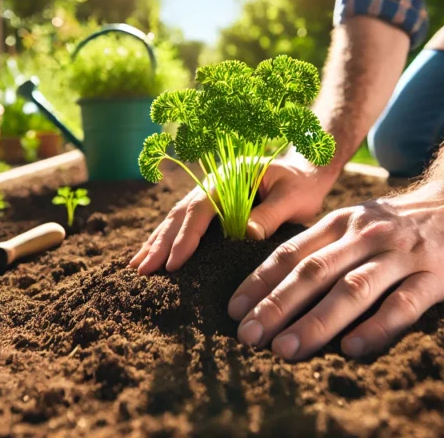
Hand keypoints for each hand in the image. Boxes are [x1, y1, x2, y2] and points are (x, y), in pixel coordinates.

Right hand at [129, 153, 338, 274]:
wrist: (306, 171)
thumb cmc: (302, 184)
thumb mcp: (294, 196)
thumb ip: (271, 214)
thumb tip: (246, 235)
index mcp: (229, 176)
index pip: (202, 209)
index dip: (186, 237)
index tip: (174, 263)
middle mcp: (213, 183)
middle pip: (180, 215)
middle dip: (160, 244)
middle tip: (142, 272)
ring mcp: (209, 194)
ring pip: (176, 219)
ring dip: (156, 243)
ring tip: (137, 268)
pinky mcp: (212, 208)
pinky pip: (184, 224)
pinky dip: (166, 240)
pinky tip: (151, 256)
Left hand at [227, 182, 443, 359]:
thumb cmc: (403, 221)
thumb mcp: (358, 220)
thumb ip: (324, 246)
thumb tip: (275, 283)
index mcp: (342, 223)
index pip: (292, 253)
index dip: (260, 282)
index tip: (234, 310)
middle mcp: (367, 235)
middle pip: (314, 272)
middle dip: (276, 306)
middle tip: (248, 337)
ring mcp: (402, 254)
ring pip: (353, 289)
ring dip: (316, 321)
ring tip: (286, 349)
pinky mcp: (436, 274)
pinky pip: (403, 304)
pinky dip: (376, 327)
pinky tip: (352, 349)